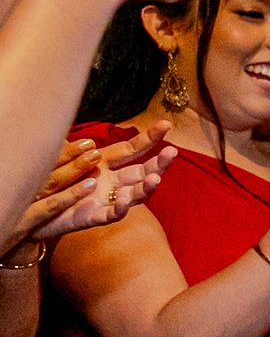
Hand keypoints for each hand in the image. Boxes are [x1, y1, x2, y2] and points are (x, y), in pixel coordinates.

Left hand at [2, 127, 174, 253]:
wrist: (30, 211)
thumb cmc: (46, 180)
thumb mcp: (55, 155)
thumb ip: (66, 142)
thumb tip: (67, 119)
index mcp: (103, 163)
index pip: (131, 149)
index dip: (149, 138)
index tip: (166, 125)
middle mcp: (110, 182)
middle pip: (141, 172)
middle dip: (159, 163)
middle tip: (172, 152)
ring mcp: (104, 200)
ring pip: (134, 195)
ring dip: (146, 187)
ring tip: (154, 179)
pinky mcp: (92, 217)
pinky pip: (110, 215)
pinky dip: (120, 210)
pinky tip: (125, 202)